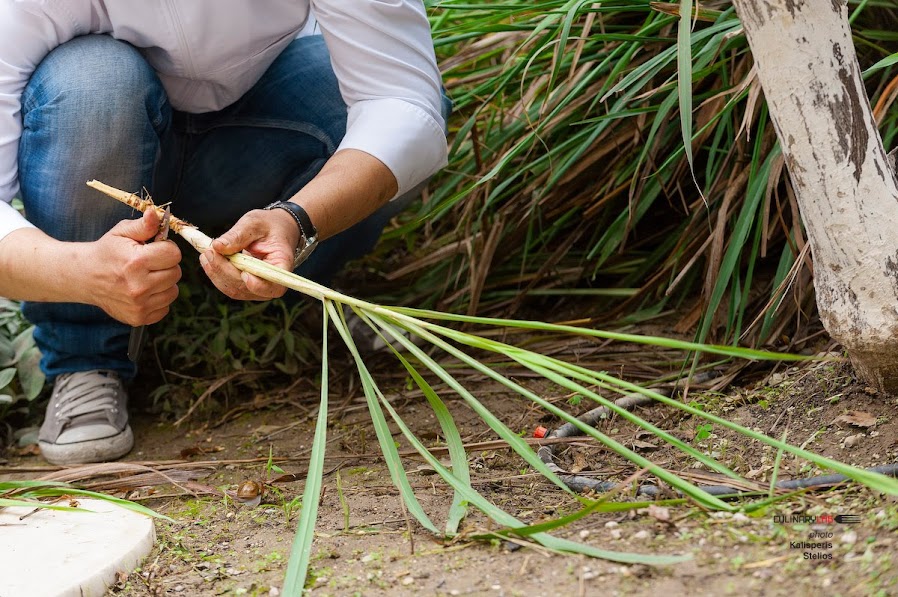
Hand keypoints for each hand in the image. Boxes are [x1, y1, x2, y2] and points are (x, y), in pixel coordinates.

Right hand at [88, 209, 181, 324]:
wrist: (84, 277)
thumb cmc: (107, 252)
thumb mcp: (122, 232)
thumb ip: (144, 225)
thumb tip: (156, 214)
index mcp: (136, 262)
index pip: (174, 254)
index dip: (166, 248)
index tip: (154, 249)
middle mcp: (138, 286)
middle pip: (176, 273)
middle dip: (166, 265)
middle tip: (149, 263)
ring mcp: (139, 305)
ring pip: (173, 291)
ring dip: (164, 283)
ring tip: (146, 277)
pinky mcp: (138, 318)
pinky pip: (165, 307)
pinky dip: (158, 299)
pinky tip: (143, 291)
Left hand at [201, 208, 298, 299]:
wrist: (275, 230)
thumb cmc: (268, 225)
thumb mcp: (255, 223)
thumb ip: (237, 235)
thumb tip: (217, 246)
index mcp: (282, 265)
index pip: (274, 285)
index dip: (259, 285)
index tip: (244, 273)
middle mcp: (273, 283)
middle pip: (247, 288)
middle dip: (225, 271)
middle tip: (209, 251)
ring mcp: (259, 288)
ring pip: (235, 290)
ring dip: (217, 273)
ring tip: (206, 253)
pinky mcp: (247, 287)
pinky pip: (229, 287)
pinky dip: (216, 274)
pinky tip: (209, 259)